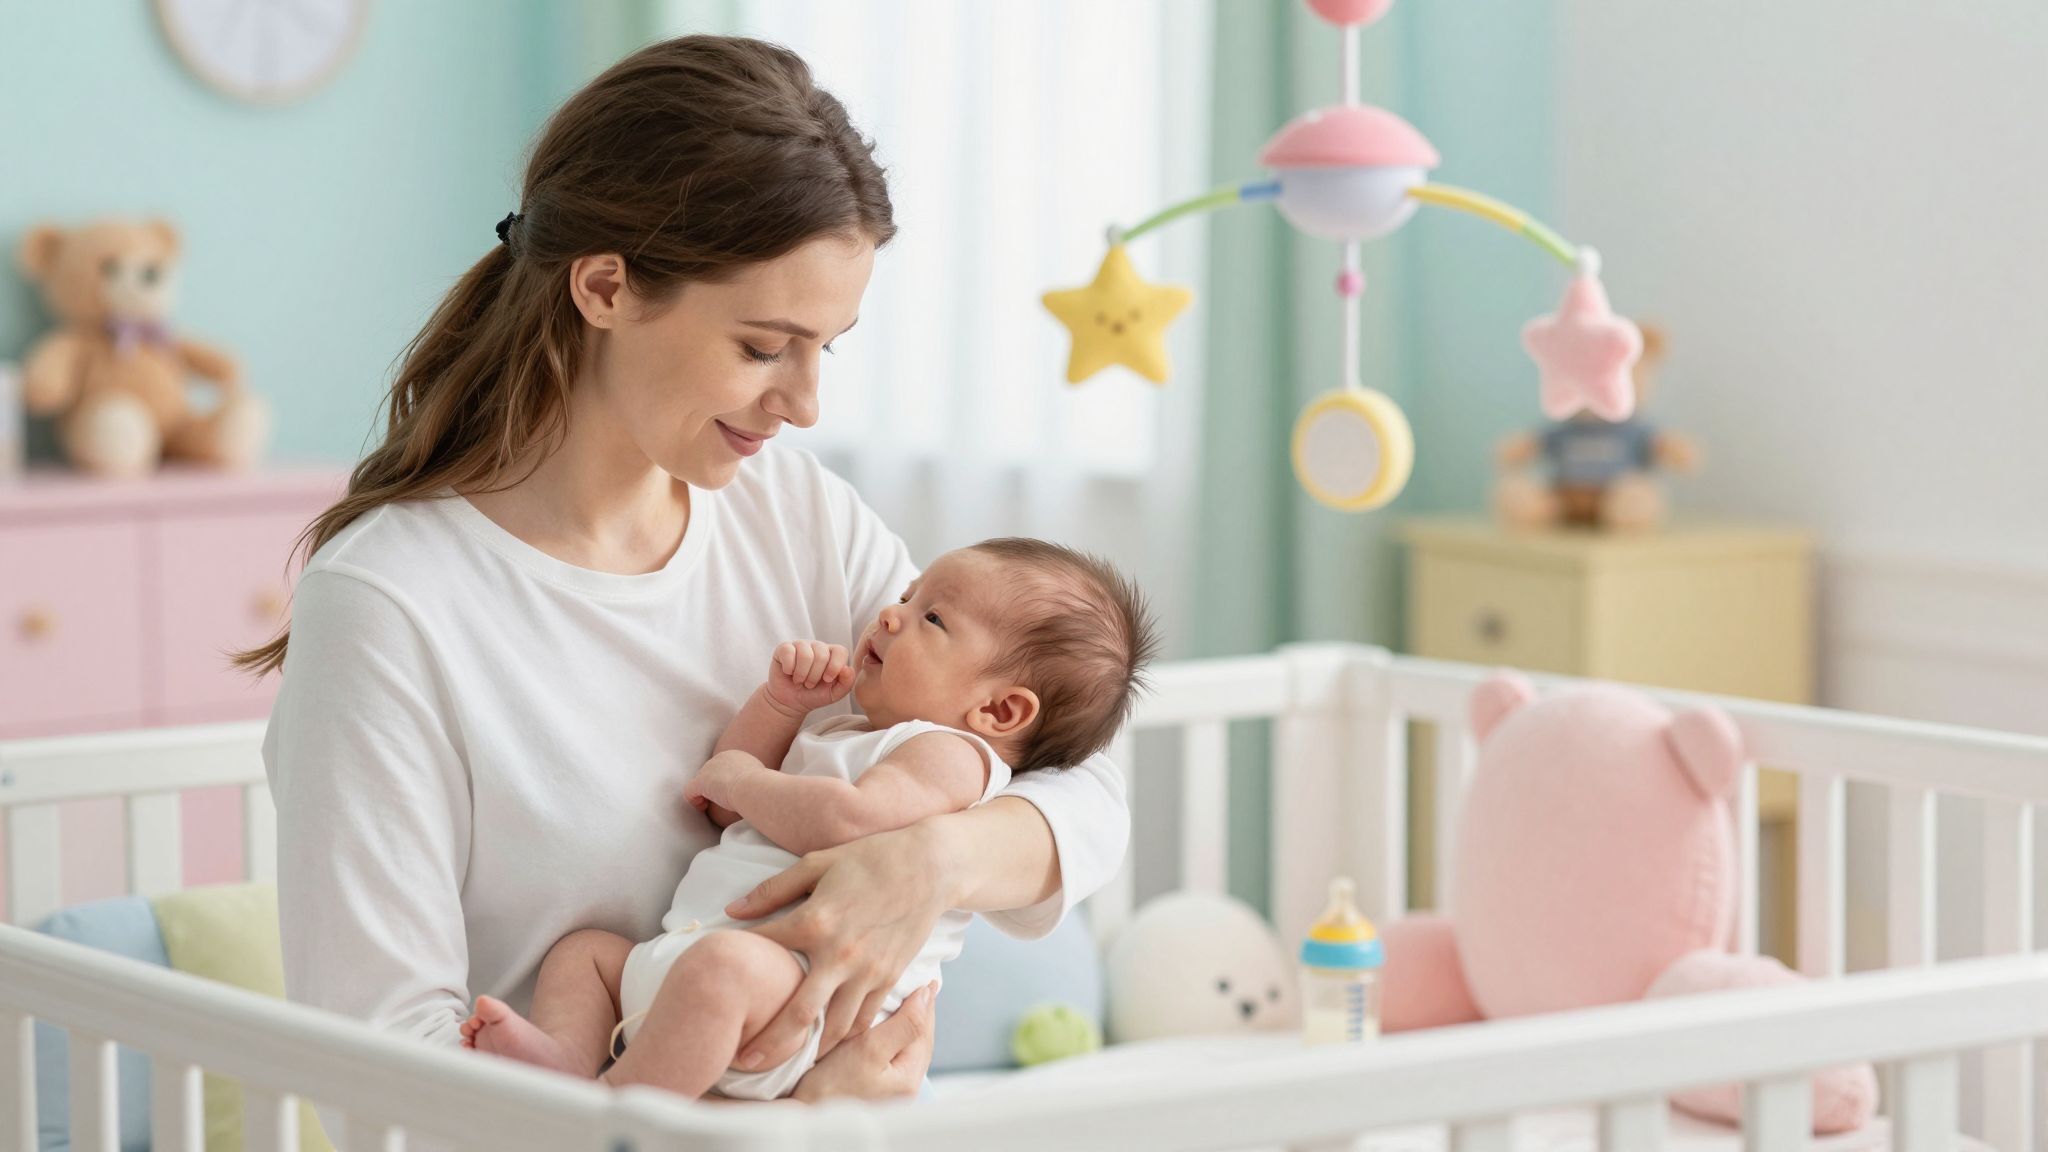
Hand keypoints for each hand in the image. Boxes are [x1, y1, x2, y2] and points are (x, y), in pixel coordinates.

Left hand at [682, 749, 762, 814]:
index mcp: (735, 755)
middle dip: (712, 786)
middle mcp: (719, 758)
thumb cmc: (762, 786)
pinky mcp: (701, 782)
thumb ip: (751, 777)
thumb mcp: (760, 776)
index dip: (722, 780)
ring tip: (709, 805)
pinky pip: (690, 792)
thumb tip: (754, 786)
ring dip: (703, 794)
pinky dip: (694, 800)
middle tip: (718, 800)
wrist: (755, 787)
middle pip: (709, 773)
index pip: (722, 767)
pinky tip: (703, 807)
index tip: (728, 792)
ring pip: (699, 782)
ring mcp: (708, 769)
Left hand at [724, 822, 951, 1069]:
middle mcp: (839, 954)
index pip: (765, 951)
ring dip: (807, 1049)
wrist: (929, 866)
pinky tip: (824, 1044)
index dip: (740, 970)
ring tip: (783, 1062)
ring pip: (834, 1028)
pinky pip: (863, 1020)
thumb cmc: (869, 859)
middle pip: (798, 1015)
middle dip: (769, 1044)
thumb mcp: (817, 862)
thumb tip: (732, 910)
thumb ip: (773, 890)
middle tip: (744, 1061)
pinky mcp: (889, 979)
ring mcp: (868, 972)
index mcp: (815, 921)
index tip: (723, 986)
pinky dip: (843, 1037)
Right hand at [764, 641, 855, 716]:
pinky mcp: (784, 648)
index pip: (840, 651)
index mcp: (832, 655)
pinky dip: (789, 668)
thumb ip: (846, 683)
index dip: (835, 666)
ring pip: (805, 654)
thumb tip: (847, 668)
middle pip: (821, 654)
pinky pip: (788, 652)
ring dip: (802, 674)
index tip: (827, 680)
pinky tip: (789, 673)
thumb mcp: (834, 694)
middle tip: (809, 684)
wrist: (790, 702)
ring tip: (799, 681)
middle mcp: (817, 647)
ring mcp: (801, 645)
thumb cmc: (814, 695)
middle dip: (815, 675)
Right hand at [791, 983, 934, 1102]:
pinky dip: (892, 1036)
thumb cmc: (830, 1086)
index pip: (924, 1031)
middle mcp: (905, 1086)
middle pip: (918, 1040)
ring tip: (904, 1001)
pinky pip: (892, 1054)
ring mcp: (891, 1089)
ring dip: (906, 1023)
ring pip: (905, 1046)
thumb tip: (925, 997)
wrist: (802, 1114)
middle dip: (919, 1013)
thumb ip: (903, 1024)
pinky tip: (885, 1025)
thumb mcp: (869, 1049)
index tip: (925, 980)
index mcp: (909, 1078)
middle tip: (919, 986)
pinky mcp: (876, 1087)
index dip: (925, 1003)